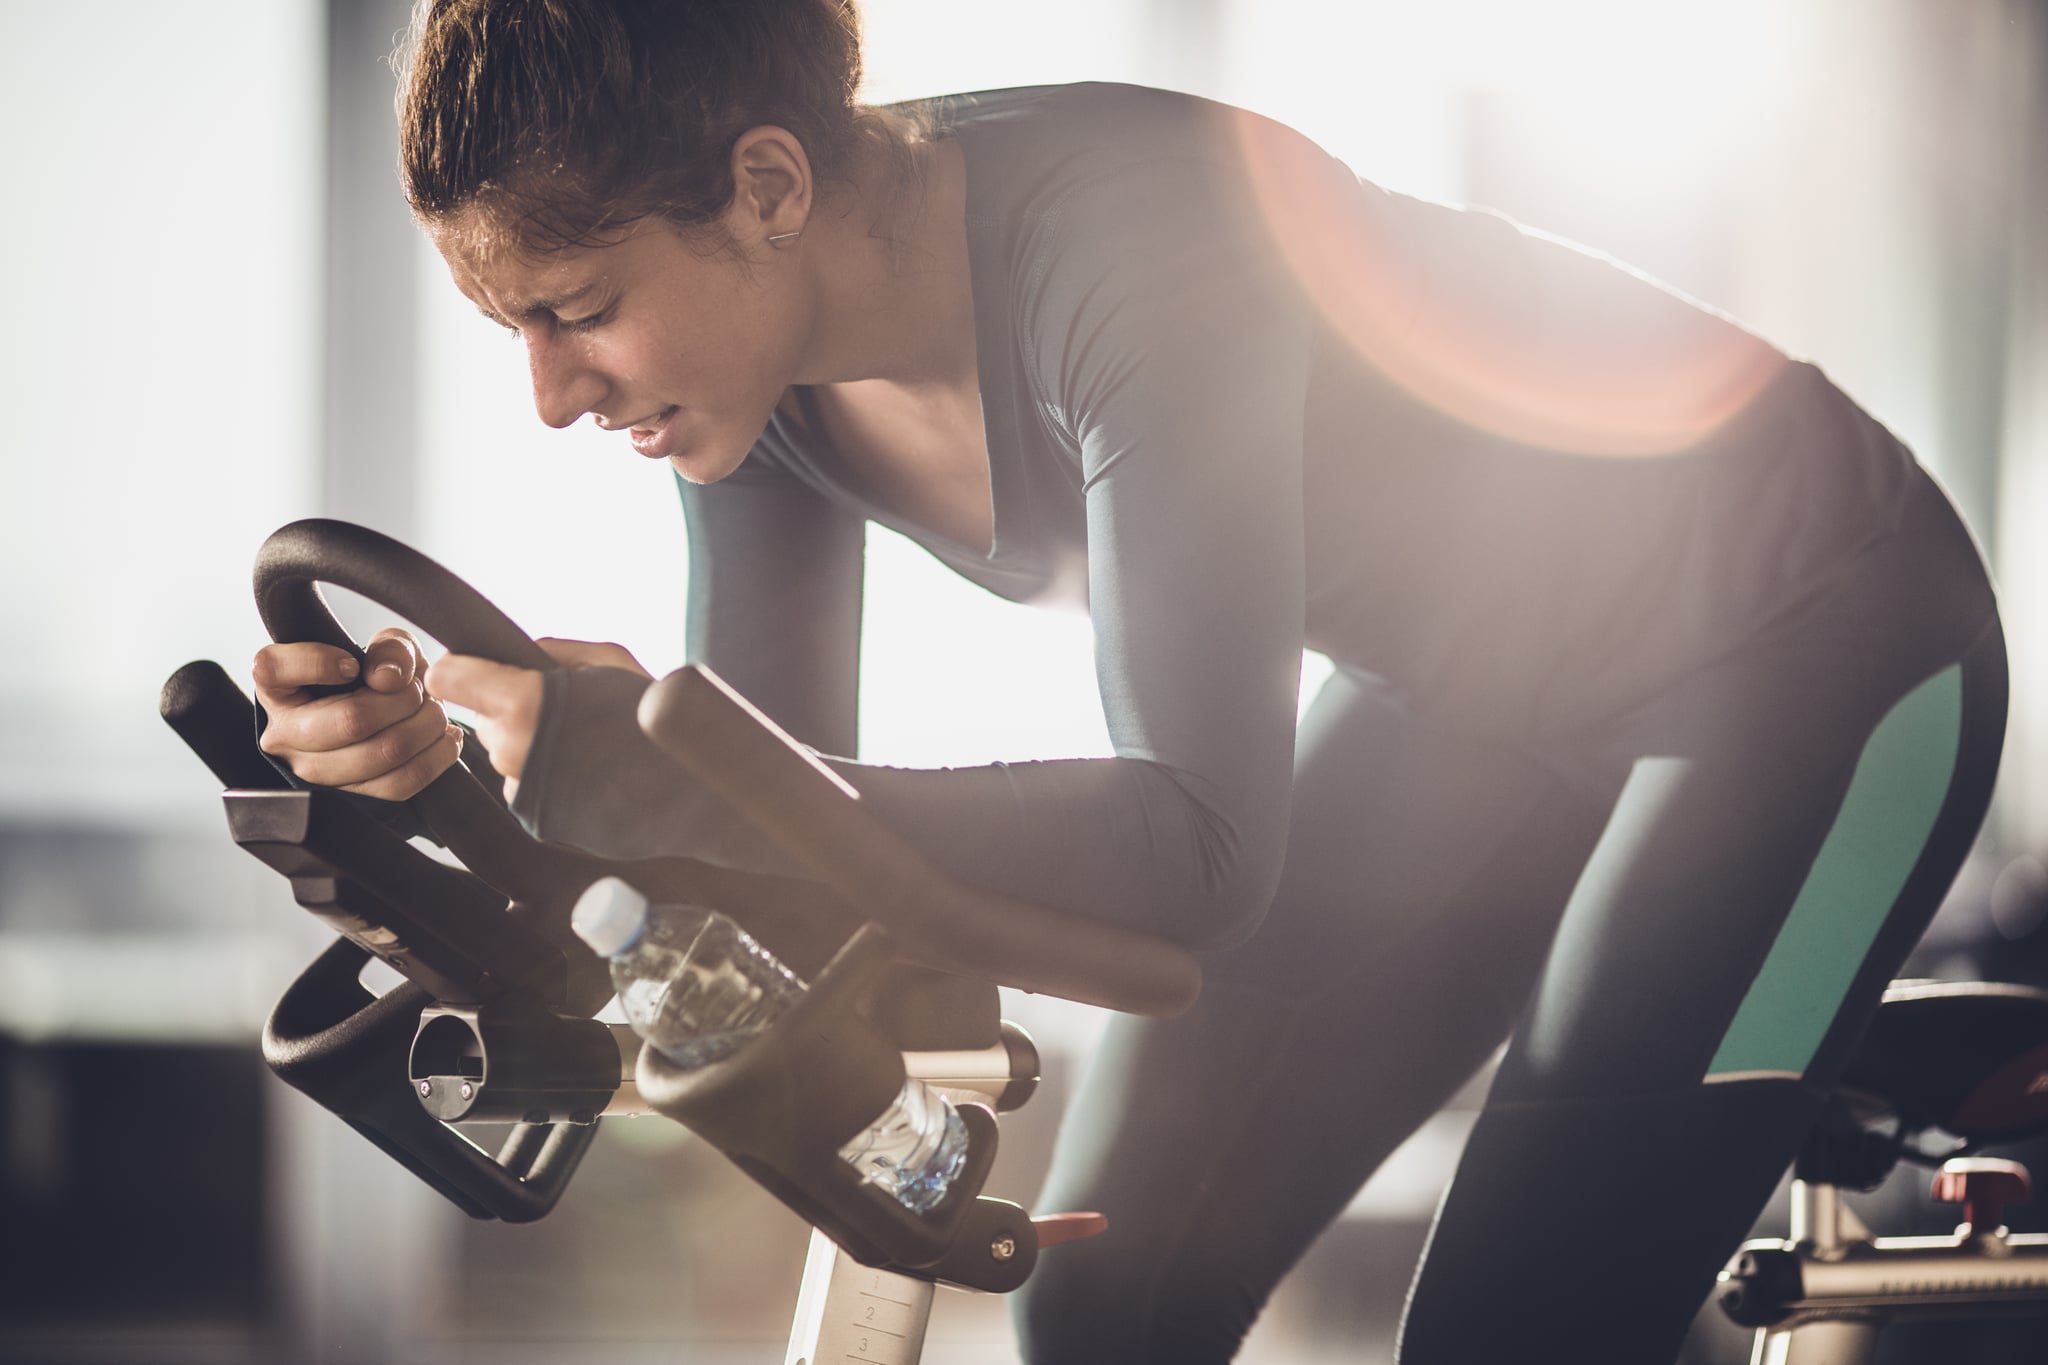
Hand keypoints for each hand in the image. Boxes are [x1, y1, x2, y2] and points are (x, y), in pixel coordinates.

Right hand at [253, 628, 460, 800]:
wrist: (395, 714)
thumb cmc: (378, 675)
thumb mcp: (384, 647)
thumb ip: (389, 648)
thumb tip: (388, 678)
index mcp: (277, 688)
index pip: (272, 668)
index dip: (318, 661)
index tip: (352, 663)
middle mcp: (285, 734)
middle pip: (351, 720)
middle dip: (403, 700)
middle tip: (419, 690)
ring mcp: (312, 772)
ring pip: (379, 755)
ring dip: (424, 727)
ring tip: (434, 711)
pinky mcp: (349, 797)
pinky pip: (398, 784)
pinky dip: (434, 756)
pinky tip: (445, 736)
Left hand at [425, 637, 652, 799]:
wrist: (687, 788)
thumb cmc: (653, 716)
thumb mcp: (608, 659)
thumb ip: (552, 650)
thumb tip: (517, 654)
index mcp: (523, 703)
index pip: (449, 678)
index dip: (462, 669)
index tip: (480, 671)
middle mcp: (512, 750)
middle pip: (481, 718)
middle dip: (508, 708)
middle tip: (560, 710)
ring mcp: (521, 788)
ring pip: (502, 751)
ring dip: (527, 742)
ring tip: (579, 743)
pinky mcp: (534, 817)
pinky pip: (521, 783)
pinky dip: (542, 774)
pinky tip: (581, 770)